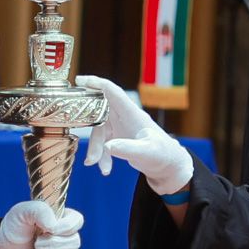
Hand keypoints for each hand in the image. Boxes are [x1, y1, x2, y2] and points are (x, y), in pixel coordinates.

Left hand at [0, 200, 84, 248]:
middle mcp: (64, 237)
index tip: (49, 230)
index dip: (67, 227)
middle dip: (53, 245)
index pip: (77, 221)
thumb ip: (39, 210)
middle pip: (75, 242)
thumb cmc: (11, 230)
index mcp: (59, 219)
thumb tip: (54, 226)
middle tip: (35, 244)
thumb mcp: (21, 212)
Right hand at [78, 76, 193, 195]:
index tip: (79, 80)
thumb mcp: (147, 153)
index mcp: (132, 114)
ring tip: (97, 166)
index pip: (112, 92)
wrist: (169, 166)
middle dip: (91, 133)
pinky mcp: (119, 138)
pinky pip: (103, 143)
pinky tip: (106, 169)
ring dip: (96, 149)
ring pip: (99, 131)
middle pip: (100, 116)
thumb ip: (127, 149)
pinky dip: (102, 156)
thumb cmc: (163, 155)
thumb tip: (108, 147)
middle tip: (89, 154)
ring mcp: (121, 127)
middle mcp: (125, 117)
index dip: (96, 83)